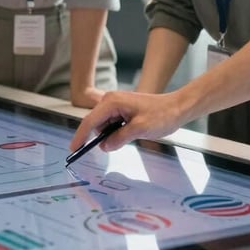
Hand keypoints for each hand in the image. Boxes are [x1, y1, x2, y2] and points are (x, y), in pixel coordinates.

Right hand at [69, 90, 186, 152]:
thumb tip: (104, 146)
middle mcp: (110, 100)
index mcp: (112, 102)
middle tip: (117, 144)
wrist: (176, 107)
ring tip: (131, 134)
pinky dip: (115, 131)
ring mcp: (115, 103)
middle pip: (95, 122)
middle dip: (100, 136)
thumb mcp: (140, 129)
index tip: (73, 149)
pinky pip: (111, 122)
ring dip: (111, 134)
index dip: (80, 135)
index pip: (90, 120)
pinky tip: (127, 132)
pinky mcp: (121, 108)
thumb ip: (119, 138)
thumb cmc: (161, 115)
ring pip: (103, 124)